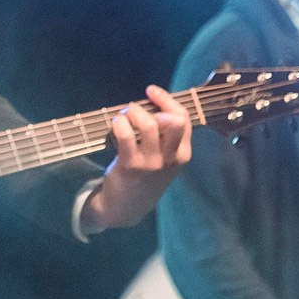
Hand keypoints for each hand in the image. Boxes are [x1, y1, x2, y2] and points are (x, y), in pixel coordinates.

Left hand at [81, 85, 192, 231]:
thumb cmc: (144, 175)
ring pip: (149, 124)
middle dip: (154, 106)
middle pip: (174, 121)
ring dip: (132, 112)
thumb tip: (153, 103)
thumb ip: (164, 135)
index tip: (151, 90)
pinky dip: (119, 123)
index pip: (184, 119)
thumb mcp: (164, 159)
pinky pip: (126, 134)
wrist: (126, 207)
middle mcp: (171, 159)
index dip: (167, 100)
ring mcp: (152, 163)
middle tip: (135, 108)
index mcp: (183, 154)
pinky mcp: (131, 166)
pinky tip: (115, 124)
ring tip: (123, 116)